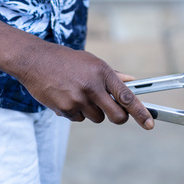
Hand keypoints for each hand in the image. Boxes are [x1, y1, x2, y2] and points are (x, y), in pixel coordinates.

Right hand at [16, 43, 154, 129]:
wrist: (34, 60)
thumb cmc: (65, 60)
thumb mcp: (91, 62)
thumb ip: (113, 75)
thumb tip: (132, 81)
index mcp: (103, 72)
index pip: (127, 97)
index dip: (141, 113)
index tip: (150, 124)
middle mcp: (92, 87)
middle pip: (116, 115)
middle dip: (118, 118)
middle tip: (113, 112)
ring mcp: (78, 99)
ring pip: (96, 118)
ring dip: (92, 112)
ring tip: (79, 94)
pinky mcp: (65, 109)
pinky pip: (78, 119)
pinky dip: (75, 112)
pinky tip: (66, 97)